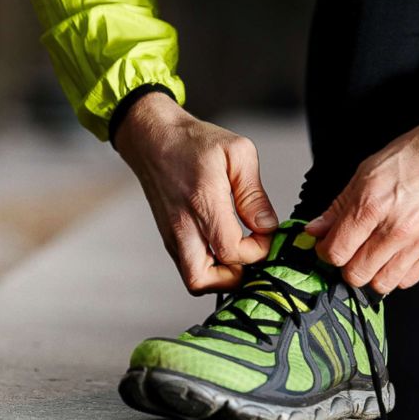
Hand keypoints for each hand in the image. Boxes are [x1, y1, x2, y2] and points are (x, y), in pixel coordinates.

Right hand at [114, 92, 278, 294]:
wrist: (153, 138)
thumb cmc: (193, 142)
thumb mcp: (237, 153)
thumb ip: (254, 194)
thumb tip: (266, 227)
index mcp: (202, 202)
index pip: (231, 251)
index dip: (256, 250)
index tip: (263, 233)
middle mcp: (182, 225)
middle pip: (203, 281)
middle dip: (234, 277)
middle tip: (248, 255)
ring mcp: (171, 235)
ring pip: (193, 281)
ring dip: (219, 276)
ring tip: (236, 253)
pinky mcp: (168, 237)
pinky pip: (188, 267)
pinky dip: (208, 268)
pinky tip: (221, 246)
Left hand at [305, 119, 418, 293]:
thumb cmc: (415, 156)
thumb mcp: (366, 172)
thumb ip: (339, 205)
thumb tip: (316, 229)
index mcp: (371, 207)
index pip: (336, 252)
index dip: (325, 252)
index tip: (327, 245)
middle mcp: (394, 230)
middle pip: (355, 274)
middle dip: (345, 265)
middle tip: (349, 251)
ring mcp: (418, 244)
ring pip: (381, 284)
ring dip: (371, 274)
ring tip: (371, 256)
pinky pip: (408, 280)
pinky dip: (396, 275)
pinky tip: (393, 257)